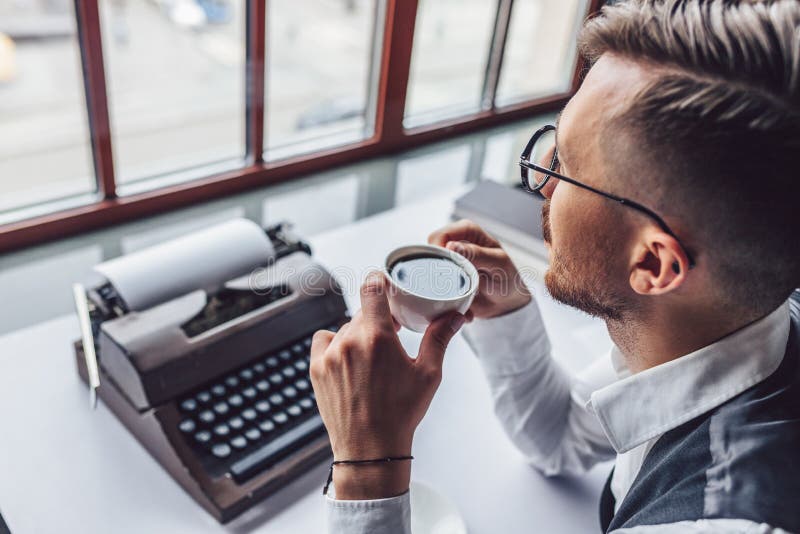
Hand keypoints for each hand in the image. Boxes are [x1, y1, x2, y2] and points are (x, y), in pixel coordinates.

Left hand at [310, 272, 464, 498]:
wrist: (369, 449)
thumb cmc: (401, 413)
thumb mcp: (428, 374)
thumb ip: (439, 338)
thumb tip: (455, 317)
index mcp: (377, 338)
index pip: (372, 288)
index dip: (379, 281)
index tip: (386, 286)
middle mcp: (349, 342)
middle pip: (363, 312)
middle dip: (378, 319)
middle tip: (391, 336)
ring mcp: (329, 355)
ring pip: (345, 328)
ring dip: (359, 334)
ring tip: (373, 359)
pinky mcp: (316, 369)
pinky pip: (324, 341)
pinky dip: (336, 344)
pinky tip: (349, 359)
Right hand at [428, 219, 530, 318]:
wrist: (507, 302)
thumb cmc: (507, 277)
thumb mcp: (497, 264)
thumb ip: (476, 254)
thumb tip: (451, 246)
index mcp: (467, 231)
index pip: (439, 236)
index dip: (437, 252)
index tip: (445, 271)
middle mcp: (454, 243)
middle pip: (428, 252)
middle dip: (436, 271)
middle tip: (451, 287)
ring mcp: (447, 262)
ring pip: (427, 270)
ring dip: (438, 287)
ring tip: (456, 296)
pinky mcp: (443, 279)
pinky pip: (431, 286)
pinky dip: (440, 297)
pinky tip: (455, 303)